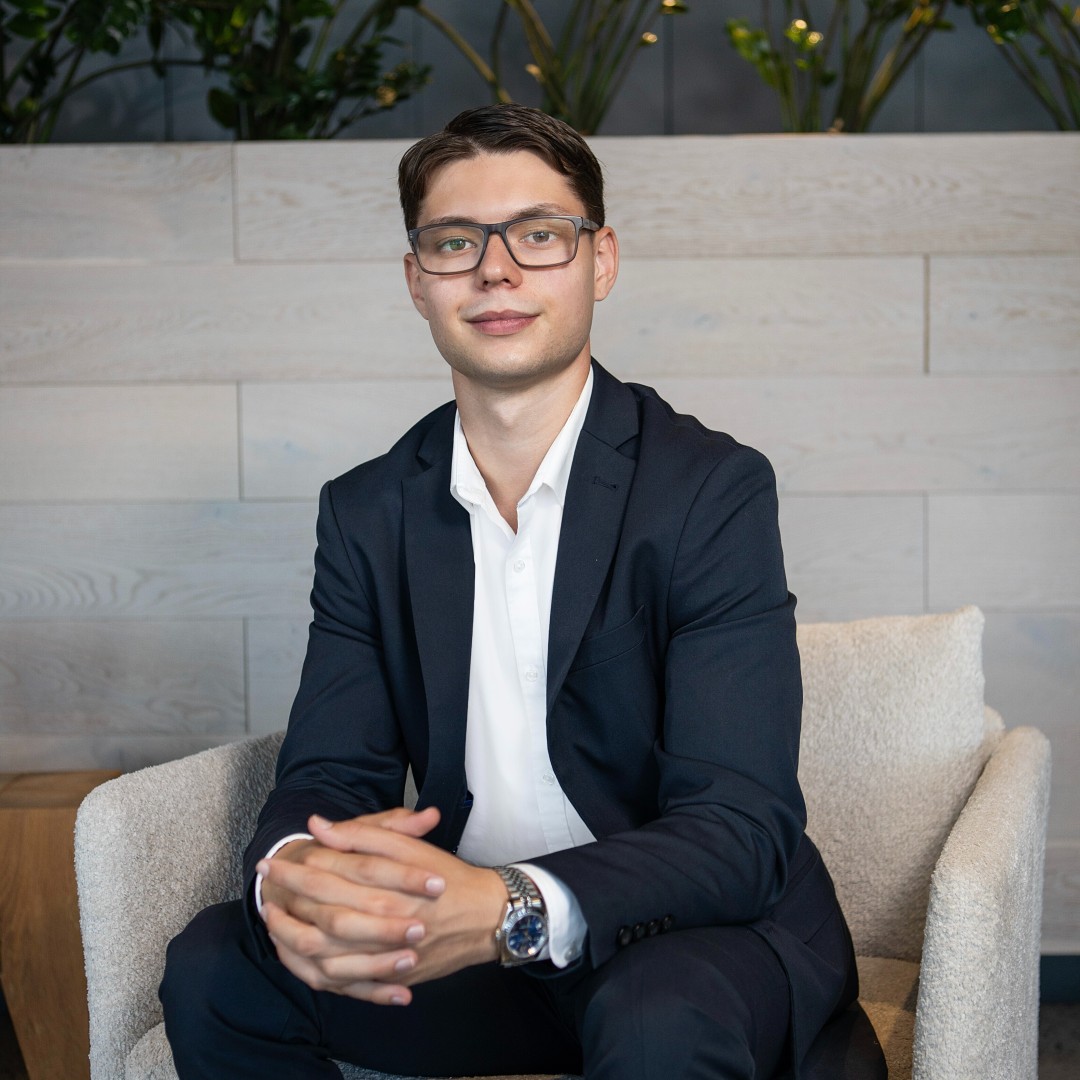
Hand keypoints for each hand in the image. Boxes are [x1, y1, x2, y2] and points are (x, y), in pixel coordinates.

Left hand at [258, 807, 505, 1004]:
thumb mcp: (410, 847)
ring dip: (294, 937)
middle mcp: (388, 921)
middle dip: (290, 898)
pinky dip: (318, 970)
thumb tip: (320, 825)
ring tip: (272, 920)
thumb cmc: (448, 876)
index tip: (272, 859)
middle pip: (326, 912)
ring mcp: (390, 954)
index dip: (299, 866)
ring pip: (330, 953)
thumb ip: (365, 835)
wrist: (488, 916)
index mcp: (391, 885)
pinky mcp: (394, 977)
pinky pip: (347, 982)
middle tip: (264, 884)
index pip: (334, 874)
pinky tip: (298, 956)